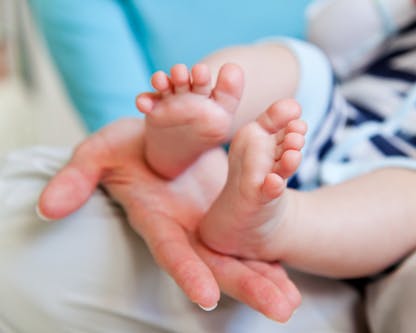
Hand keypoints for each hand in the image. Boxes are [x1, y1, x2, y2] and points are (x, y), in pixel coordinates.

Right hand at [37, 118, 300, 321]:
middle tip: (281, 310)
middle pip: (217, 264)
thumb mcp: (101, 152)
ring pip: (239, 258)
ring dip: (267, 276)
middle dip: (248, 286)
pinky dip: (269, 253)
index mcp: (157, 219)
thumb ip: (78, 178)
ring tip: (292, 300)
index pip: (170, 251)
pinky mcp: (227, 214)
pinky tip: (289, 270)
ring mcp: (208, 225)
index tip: (207, 298)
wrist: (164, 133)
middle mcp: (186, 230)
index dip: (186, 273)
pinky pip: (251, 237)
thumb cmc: (129, 145)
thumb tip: (47, 208)